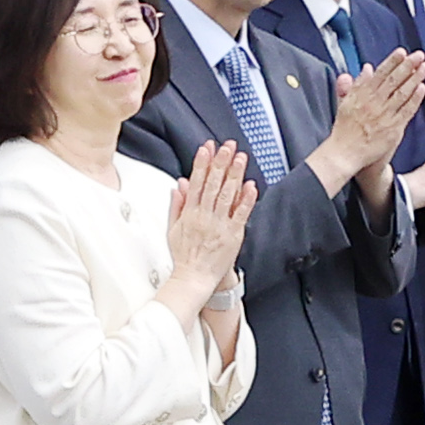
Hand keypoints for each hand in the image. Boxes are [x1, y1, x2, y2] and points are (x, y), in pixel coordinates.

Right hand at [163, 138, 257, 286]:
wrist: (194, 278)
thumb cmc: (184, 256)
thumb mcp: (173, 228)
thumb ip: (177, 205)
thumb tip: (179, 185)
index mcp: (190, 213)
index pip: (196, 182)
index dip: (202, 163)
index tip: (207, 148)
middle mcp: (204, 216)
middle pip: (212, 184)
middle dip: (221, 163)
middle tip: (228, 146)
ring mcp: (219, 225)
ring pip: (227, 195)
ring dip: (235, 175)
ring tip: (241, 158)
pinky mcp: (232, 235)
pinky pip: (241, 214)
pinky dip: (246, 200)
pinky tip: (251, 185)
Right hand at [317, 49, 424, 177]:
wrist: (346, 152)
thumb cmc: (345, 129)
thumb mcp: (346, 101)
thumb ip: (356, 83)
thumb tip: (367, 68)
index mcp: (362, 94)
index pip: (380, 74)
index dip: (392, 61)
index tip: (402, 52)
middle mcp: (374, 102)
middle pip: (393, 80)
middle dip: (407, 66)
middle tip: (418, 55)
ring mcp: (385, 115)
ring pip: (402, 93)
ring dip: (415, 79)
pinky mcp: (393, 128)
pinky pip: (406, 111)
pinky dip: (415, 99)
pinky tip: (422, 88)